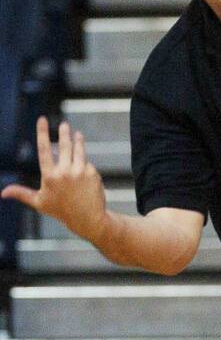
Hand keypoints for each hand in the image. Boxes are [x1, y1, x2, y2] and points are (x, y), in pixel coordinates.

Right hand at [1, 117, 107, 241]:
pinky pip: (87, 164)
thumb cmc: (61, 211)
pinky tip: (84, 171)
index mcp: (50, 176)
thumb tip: (2, 193)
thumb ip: (21, 193)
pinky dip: (85, 165)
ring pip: (78, 151)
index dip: (42, 133)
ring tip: (77, 134)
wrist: (88, 220)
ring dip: (77, 140)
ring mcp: (80, 172)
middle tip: (64, 124)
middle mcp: (65, 172)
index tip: (42, 119)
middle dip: (64, 133)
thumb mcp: (39, 202)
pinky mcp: (93, 173)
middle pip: (63, 146)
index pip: (44, 149)